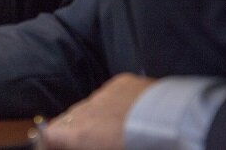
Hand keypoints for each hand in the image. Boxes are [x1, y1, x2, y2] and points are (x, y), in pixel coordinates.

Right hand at [41, 73, 155, 148]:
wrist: (177, 125)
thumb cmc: (141, 145)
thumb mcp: (105, 147)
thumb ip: (83, 144)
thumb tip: (76, 141)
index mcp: (80, 134)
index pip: (49, 134)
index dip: (48, 141)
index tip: (52, 145)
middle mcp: (85, 110)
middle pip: (67, 119)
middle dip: (72, 130)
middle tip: (86, 141)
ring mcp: (102, 93)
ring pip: (89, 105)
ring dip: (93, 117)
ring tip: (113, 129)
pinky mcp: (122, 81)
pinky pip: (109, 94)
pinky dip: (112, 104)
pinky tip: (128, 113)